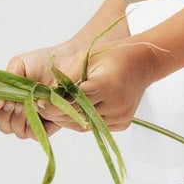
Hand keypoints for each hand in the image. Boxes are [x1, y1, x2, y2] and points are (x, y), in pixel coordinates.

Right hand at [0, 41, 78, 140]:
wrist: (70, 60)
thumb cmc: (44, 61)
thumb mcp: (19, 65)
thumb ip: (5, 80)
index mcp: (12, 96)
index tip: (5, 100)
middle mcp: (21, 109)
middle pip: (5, 126)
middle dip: (9, 115)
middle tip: (17, 104)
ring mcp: (36, 117)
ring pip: (20, 132)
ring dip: (22, 120)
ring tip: (30, 104)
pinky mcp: (51, 123)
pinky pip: (38, 134)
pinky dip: (36, 126)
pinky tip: (41, 112)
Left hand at [40, 39, 157, 132]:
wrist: (142, 63)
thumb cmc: (110, 55)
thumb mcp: (85, 59)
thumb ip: (66, 78)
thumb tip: (46, 96)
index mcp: (106, 85)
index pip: (72, 102)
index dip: (53, 105)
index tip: (40, 101)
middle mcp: (116, 104)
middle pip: (77, 117)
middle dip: (57, 113)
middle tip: (42, 106)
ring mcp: (121, 116)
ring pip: (85, 125)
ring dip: (68, 119)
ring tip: (56, 108)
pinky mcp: (123, 123)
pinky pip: (96, 127)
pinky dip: (83, 121)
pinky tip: (76, 110)